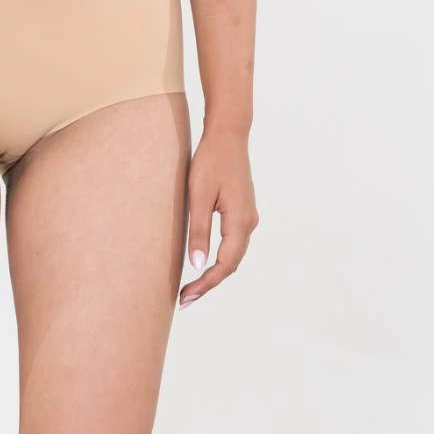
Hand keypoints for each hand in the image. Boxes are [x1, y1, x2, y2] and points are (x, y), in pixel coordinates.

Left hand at [178, 127, 258, 308]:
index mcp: (240, 222)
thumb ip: (199, 231)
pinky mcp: (242, 209)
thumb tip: (197, 265)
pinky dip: (219, 257)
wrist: (228, 133)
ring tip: (191, 286)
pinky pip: (233, 242)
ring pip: (233, 254)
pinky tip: (204, 260)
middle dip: (208, 283)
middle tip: (184, 299)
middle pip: (231, 264)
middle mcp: (249, 223)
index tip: (185, 298)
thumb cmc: (210, 161)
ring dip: (214, 271)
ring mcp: (248, 216)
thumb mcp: (199, 196)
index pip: (224, 265)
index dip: (205, 285)